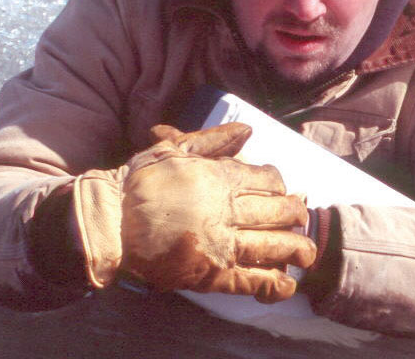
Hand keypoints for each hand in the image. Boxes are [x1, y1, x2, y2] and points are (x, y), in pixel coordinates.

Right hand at [72, 123, 316, 302]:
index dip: (280, 184)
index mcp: (219, 178)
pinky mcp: (212, 274)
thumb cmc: (138, 181)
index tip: (281, 189)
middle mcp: (227, 210)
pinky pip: (251, 281)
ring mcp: (221, 245)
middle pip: (279, 212)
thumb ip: (213, 140)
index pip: (267, 180)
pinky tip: (286, 284)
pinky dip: (273, 284)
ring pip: (274, 246)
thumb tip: (248, 130)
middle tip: (300, 217)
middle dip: (295, 214)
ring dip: (296, 249)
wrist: (108, 223)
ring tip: (306, 253)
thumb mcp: (173, 148)